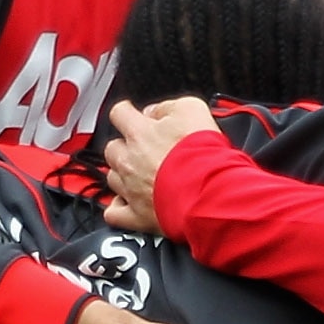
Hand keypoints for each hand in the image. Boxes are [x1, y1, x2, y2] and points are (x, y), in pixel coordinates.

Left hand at [101, 95, 220, 233]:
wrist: (210, 192)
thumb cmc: (202, 154)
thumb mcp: (192, 110)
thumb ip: (169, 107)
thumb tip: (156, 111)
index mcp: (140, 133)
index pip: (120, 114)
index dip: (127, 113)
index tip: (133, 115)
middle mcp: (129, 161)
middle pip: (112, 148)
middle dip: (125, 147)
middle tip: (143, 149)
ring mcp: (131, 190)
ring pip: (113, 178)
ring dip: (123, 175)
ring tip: (142, 176)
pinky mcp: (137, 216)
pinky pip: (114, 213)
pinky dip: (119, 207)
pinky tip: (129, 203)